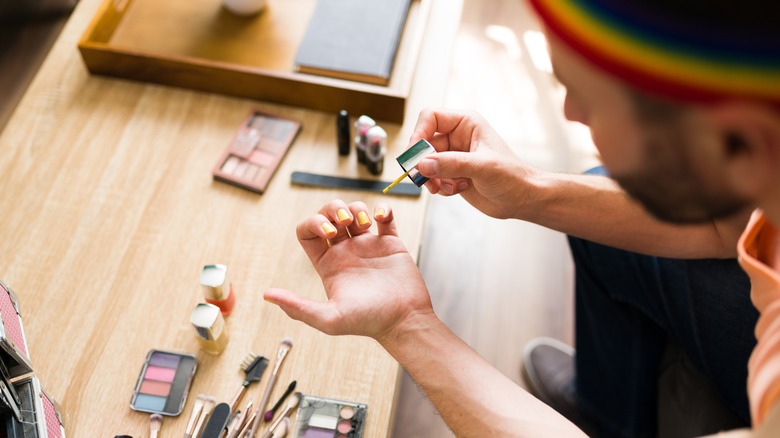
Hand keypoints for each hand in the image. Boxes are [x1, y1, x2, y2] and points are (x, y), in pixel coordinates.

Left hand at [264, 200, 433, 339]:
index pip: (308, 232)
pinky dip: (383, 209)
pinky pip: (385, 217)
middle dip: (333, 209)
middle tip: (344, 220)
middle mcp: (346, 252)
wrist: (403, 321)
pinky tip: (381, 217)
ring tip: (365, 223)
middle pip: (329, 215)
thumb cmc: (368, 322)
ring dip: (357, 208)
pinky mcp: (391, 244)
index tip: (330, 233)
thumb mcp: (328, 318)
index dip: (314, 224)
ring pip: (355, 211)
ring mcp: (368, 246)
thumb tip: (267, 295)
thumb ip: (297, 307)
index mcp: (328, 264)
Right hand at [411, 108, 538, 218]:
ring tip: (450, 187)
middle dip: (424, 164)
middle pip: (423, 144)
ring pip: (425, 164)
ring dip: (432, 178)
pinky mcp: (451, 173)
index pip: (430, 117)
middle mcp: (456, 136)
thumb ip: (451, 164)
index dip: (419, 133)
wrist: (521, 199)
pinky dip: (439, 187)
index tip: (416, 155)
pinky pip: (432, 178)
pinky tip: (458, 189)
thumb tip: (423, 165)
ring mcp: (452, 156)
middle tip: (427, 179)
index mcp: (466, 123)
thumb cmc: (511, 176)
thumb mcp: (482, 167)